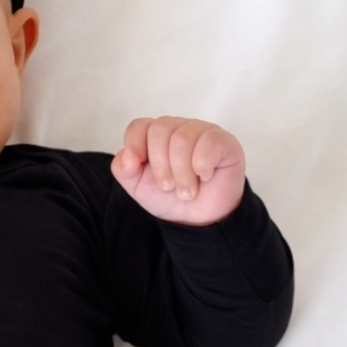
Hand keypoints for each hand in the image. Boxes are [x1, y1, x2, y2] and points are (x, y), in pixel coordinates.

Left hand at [111, 116, 244, 224]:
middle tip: (169, 186)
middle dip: (161, 167)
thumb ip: (123, 169)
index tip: (137, 168)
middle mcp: (178, 129)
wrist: (198, 220)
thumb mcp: (137, 187)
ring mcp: (202, 132)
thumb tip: (127, 156)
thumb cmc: (171, 198)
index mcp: (155, 136)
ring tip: (187, 190)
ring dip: (182, 174)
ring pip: (182, 138)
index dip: (135, 145)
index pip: (139, 126)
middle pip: (160, 130)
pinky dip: (202, 166)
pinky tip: (205, 176)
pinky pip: (208, 143)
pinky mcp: (223, 141)